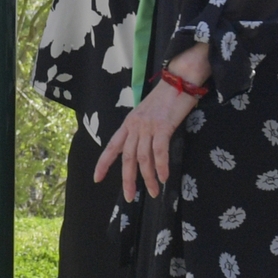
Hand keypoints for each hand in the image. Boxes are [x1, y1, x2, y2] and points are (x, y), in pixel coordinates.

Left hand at [94, 70, 203, 201]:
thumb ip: (142, 130)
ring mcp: (148, 126)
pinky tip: (164, 177)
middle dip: (128, 180)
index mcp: (129, 123)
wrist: (179, 80)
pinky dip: (161, 166)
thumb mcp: (147, 114)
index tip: (97, 178)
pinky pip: (159, 151)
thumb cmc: (166, 98)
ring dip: (148, 178)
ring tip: (154, 192)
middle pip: (127, 157)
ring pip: (143, 158)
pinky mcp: (163, 126)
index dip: (104, 163)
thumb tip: (143, 150)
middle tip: (130, 197)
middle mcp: (135, 126)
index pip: (112, 146)